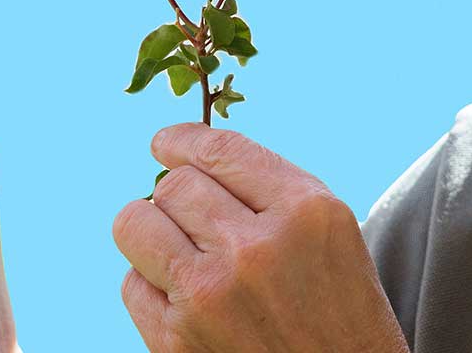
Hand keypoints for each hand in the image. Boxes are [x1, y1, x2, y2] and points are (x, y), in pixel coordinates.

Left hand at [112, 124, 408, 352]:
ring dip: (150, 229)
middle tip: (191, 214)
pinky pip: (132, 285)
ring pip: (135, 224)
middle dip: (176, 195)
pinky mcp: (177, 342)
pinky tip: (183, 297)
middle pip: (174, 185)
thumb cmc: (339, 309)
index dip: (182, 139)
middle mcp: (255, 249)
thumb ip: (269, 188)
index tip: (165, 142)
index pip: (219, 149)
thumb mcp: (330, 231)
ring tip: (175, 246)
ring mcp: (211, 296)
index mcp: (304, 211)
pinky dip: (150, 285)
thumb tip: (185, 156)